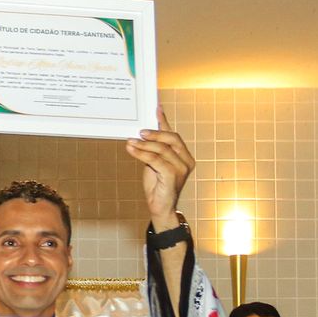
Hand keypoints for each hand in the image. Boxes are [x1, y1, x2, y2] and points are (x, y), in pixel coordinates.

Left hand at [124, 108, 194, 227]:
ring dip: (144, 144)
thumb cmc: (157, 186)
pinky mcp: (173, 176)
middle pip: (171, 139)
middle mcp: (187, 161)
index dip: (164, 121)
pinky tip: (132, 150)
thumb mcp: (154, 163)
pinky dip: (142, 153)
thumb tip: (144, 133)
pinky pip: (156, 160)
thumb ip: (154, 149)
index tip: (156, 108)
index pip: (174, 135)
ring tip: (130, 142)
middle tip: (139, 132)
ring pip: (162, 149)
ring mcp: (182, 169)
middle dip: (154, 133)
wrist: (160, 208)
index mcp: (185, 156)